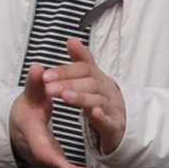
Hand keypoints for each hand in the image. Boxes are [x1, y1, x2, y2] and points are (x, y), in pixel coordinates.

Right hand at [11, 58, 108, 167]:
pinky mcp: (52, 167)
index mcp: (32, 135)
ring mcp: (44, 163)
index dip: (53, 160)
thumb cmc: (25, 111)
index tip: (67, 167)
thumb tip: (37, 67)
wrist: (15, 127)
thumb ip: (35, 83)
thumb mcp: (30, 95)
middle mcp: (37, 154)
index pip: (41, 151)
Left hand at [45, 35, 124, 158]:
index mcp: (99, 79)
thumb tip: (71, 40)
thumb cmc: (103, 99)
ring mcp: (113, 109)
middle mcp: (107, 91)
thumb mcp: (92, 78)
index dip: (65, 71)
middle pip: (90, 83)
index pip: (84, 69)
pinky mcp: (116, 127)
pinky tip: (95, 113)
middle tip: (49, 87)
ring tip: (65, 96)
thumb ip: (81, 59)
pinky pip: (111, 121)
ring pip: (98, 100)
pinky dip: (103, 117)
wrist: (122, 123)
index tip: (46, 75)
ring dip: (81, 97)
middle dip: (69, 84)